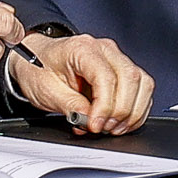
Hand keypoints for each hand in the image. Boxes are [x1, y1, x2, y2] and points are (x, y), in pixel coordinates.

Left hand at [8, 34, 154, 134]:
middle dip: (121, 111)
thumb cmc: (38, 69)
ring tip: (113, 128)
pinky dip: (135, 109)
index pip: (106, 77)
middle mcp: (105, 49)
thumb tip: (90, 120)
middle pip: (131, 78)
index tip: (95, 125)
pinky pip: (142, 88)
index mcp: (83, 49)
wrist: (34, 59)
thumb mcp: (47, 91)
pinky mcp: (121, 70)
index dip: (105, 106)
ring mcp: (116, 58)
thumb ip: (71, 106)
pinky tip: (121, 122)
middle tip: (104, 129)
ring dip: (132, 111)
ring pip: (143, 83)